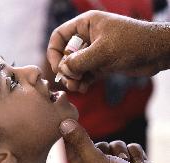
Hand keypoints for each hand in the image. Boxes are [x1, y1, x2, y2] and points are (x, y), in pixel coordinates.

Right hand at [47, 10, 169, 92]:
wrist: (158, 52)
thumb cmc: (133, 43)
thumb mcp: (103, 51)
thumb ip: (80, 61)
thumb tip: (63, 70)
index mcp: (85, 25)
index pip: (59, 36)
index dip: (54, 52)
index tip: (58, 68)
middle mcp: (87, 37)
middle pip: (65, 54)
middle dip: (66, 69)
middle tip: (71, 81)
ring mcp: (94, 51)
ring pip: (75, 66)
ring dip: (74, 78)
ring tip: (78, 87)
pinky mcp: (101, 63)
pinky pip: (86, 73)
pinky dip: (83, 82)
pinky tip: (84, 89)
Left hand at [60, 119, 169, 162]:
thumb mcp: (95, 162)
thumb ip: (80, 142)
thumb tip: (64, 124)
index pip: (72, 149)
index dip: (72, 136)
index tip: (71, 121)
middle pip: (98, 145)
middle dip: (107, 148)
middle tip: (113, 159)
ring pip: (115, 145)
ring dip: (122, 152)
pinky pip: (131, 147)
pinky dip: (135, 153)